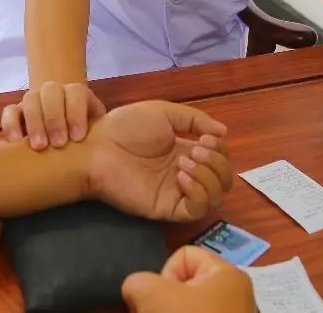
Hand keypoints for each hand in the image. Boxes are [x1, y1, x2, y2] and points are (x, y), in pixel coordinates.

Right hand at [1, 81, 105, 149]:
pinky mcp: (17, 113)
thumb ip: (102, 134)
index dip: (76, 112)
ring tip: (39, 147)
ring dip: (34, 122)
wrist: (66, 130)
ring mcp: (34, 101)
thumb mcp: (98, 131)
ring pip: (30, 99)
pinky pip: (9, 112)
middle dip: (54, 117)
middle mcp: (55, 92)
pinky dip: (11, 125)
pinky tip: (16, 143)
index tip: (78, 137)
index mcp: (77, 94)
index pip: (76, 92)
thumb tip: (110, 145)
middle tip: (58, 143)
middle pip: (51, 92)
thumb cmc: (86, 135)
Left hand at [82, 101, 231, 221]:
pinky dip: (197, 192)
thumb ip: (195, 119)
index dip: (220, 150)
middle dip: (218, 163)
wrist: (98, 147)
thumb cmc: (125, 127)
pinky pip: (196, 210)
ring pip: (214, 197)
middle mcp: (185, 173)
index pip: (219, 159)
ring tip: (185, 162)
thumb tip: (224, 132)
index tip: (207, 138)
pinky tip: (181, 176)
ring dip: (209, 176)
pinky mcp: (166, 208)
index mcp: (184, 151)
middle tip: (197, 149)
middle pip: (223, 180)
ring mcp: (176, 192)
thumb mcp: (164, 112)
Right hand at [122, 245, 255, 311]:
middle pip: (185, 283)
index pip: (183, 255)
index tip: (165, 298)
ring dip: (171, 312)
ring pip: (188, 306)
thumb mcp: (152, 295)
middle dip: (166, 299)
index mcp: (228, 274)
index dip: (166, 275)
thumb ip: (137, 282)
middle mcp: (236, 293)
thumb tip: (137, 289)